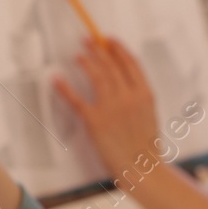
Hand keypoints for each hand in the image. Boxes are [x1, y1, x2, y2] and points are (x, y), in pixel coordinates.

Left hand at [52, 36, 160, 180]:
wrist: (142, 168)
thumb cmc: (146, 146)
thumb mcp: (150, 115)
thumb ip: (139, 97)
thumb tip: (126, 82)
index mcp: (145, 94)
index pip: (131, 63)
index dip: (118, 48)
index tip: (109, 40)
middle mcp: (128, 97)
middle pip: (111, 65)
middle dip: (98, 49)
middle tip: (88, 41)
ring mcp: (111, 108)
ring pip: (96, 76)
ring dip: (86, 62)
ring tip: (77, 55)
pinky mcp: (95, 121)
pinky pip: (76, 100)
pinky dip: (64, 88)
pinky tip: (57, 79)